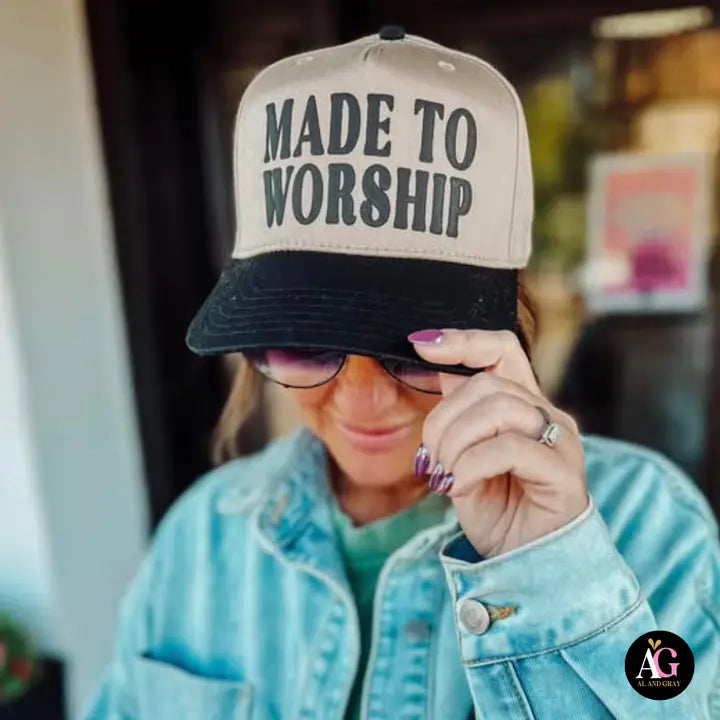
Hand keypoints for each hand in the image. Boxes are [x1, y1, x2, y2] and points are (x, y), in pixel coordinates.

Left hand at [408, 328, 588, 558]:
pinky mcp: (563, 471)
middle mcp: (547, 415)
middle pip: (487, 383)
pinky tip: (458, 487)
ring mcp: (560, 441)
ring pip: (498, 409)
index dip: (462, 340)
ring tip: (444, 475)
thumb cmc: (496, 509)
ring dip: (454, 443)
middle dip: (442, 420)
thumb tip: (437, 366)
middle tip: (430, 459)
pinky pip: (508, 448)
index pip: (501, 349)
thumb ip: (459, 413)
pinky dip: (470, 466)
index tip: (421, 345)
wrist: (524, 565)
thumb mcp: (463, 454)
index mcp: (523, 405)